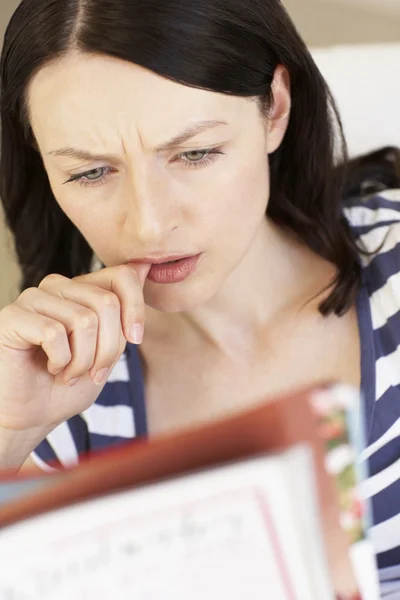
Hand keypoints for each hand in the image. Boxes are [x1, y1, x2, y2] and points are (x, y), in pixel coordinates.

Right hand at [0, 263, 149, 437]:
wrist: (33, 416)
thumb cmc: (69, 384)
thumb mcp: (109, 349)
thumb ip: (123, 312)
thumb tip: (143, 266)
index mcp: (82, 289)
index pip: (122, 275)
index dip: (136, 309)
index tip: (135, 339)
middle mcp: (58, 287)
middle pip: (106, 302)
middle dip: (109, 348)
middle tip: (93, 372)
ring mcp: (33, 299)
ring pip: (84, 320)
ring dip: (83, 360)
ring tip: (69, 373)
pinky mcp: (12, 317)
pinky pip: (54, 333)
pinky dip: (60, 361)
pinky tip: (50, 367)